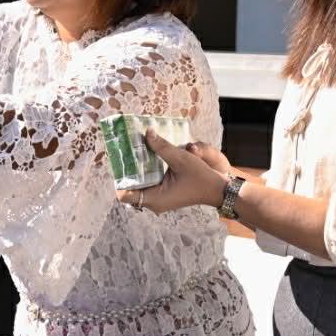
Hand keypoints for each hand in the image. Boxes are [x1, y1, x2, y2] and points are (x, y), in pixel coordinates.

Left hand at [117, 132, 233, 213]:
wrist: (217, 189)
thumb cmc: (200, 176)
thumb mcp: (180, 158)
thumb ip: (161, 147)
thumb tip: (146, 133)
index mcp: (155, 199)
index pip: (125, 195)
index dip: (119, 179)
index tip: (120, 162)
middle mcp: (154, 203)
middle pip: (130, 188)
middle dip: (127, 171)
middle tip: (125, 152)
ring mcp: (158, 200)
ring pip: (139, 186)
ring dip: (136, 170)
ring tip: (133, 152)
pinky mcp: (163, 196)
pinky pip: (148, 185)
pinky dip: (146, 172)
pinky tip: (146, 158)